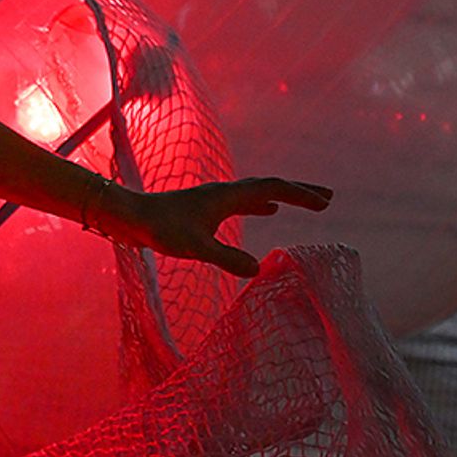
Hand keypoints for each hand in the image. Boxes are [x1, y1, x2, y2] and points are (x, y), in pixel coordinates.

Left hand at [123, 178, 332, 277]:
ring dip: (284, 196)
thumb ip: (226, 258)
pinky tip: (269, 212)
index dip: (300, 195)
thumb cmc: (159, 230)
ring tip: (307, 202)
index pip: (273, 189)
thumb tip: (257, 270)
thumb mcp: (194, 247)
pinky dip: (263, 205)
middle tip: (328, 197)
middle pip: (270, 186)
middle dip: (299, 191)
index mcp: (226, 196)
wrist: (129, 217)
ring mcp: (215, 200)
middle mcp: (224, 193)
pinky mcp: (206, 209)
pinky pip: (244, 202)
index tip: (325, 203)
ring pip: (258, 193)